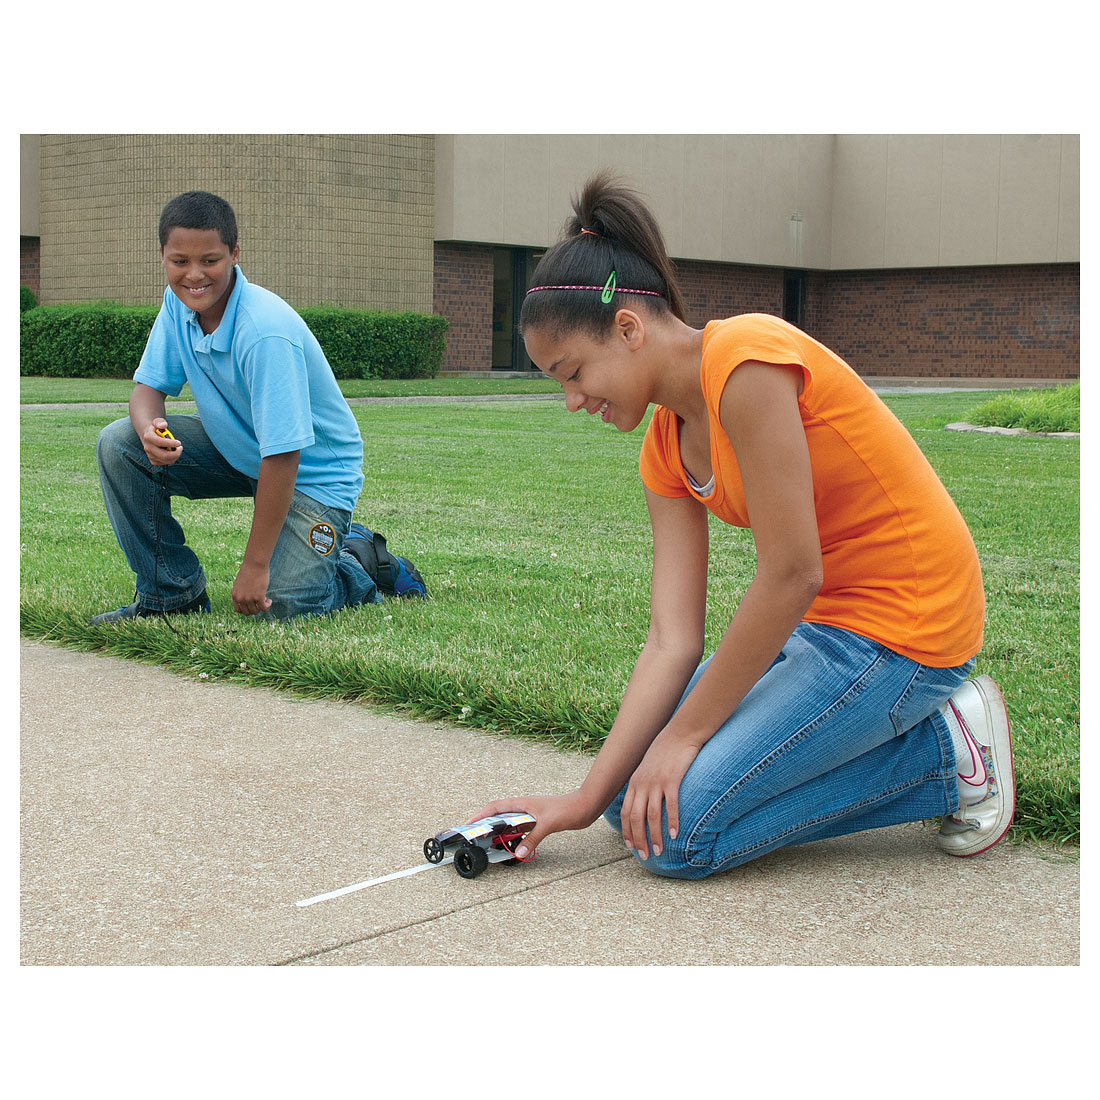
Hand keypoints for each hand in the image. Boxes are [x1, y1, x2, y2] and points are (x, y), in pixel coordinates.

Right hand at [143, 418, 182, 465]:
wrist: (148, 436)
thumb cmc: (156, 428)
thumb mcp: (157, 422)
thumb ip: (160, 422)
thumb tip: (164, 425)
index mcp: (148, 437)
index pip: (160, 442)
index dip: (171, 443)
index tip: (179, 443)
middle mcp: (148, 448)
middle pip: (165, 455)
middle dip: (176, 453)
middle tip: (181, 448)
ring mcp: (150, 456)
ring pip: (167, 461)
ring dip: (176, 456)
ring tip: (178, 449)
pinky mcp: (153, 461)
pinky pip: (166, 463)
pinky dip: (172, 459)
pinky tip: (172, 452)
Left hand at [232, 560, 271, 614]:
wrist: (254, 564)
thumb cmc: (249, 570)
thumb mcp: (240, 583)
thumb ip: (241, 591)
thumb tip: (247, 597)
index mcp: (235, 595)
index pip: (238, 610)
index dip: (246, 609)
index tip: (252, 604)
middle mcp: (240, 599)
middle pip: (247, 612)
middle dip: (254, 609)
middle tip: (259, 602)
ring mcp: (249, 599)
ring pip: (256, 611)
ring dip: (261, 607)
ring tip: (265, 600)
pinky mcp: (258, 597)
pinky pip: (264, 607)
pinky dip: (267, 605)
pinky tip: (269, 600)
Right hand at [466, 792, 594, 860]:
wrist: (585, 806)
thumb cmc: (568, 809)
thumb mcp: (548, 824)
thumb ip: (533, 839)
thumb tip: (519, 853)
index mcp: (523, 803)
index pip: (496, 807)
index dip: (481, 814)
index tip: (470, 823)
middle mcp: (525, 808)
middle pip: (501, 815)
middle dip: (488, 824)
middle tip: (477, 836)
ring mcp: (532, 814)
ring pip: (511, 822)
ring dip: (501, 831)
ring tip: (492, 842)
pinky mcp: (540, 821)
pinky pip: (522, 828)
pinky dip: (515, 836)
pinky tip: (513, 843)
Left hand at [620, 735, 699, 859]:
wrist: (680, 734)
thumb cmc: (665, 752)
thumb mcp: (648, 768)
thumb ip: (644, 784)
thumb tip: (643, 801)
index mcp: (635, 783)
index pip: (626, 812)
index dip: (627, 831)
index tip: (631, 847)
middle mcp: (642, 784)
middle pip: (636, 817)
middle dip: (639, 839)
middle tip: (645, 856)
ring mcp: (657, 782)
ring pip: (652, 815)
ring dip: (655, 836)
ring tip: (659, 851)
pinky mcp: (672, 780)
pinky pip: (670, 805)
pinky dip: (671, 821)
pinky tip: (674, 834)